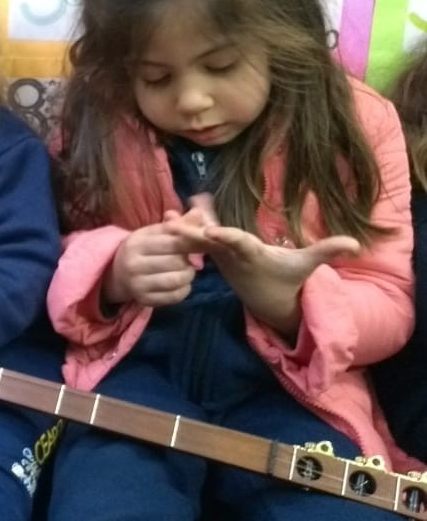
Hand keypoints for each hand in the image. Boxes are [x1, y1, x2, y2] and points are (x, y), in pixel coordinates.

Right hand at [103, 205, 209, 306]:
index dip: (192, 242)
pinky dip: (184, 290)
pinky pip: (174, 296)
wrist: (115, 273)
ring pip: (176, 280)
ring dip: (188, 275)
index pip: (173, 241)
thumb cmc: (141, 249)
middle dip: (189, 260)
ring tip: (186, 271)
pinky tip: (181, 284)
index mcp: (137, 243)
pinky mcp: (144, 300)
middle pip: (176, 262)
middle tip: (188, 259)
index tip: (202, 243)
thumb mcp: (153, 233)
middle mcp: (134, 264)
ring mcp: (137, 284)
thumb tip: (199, 213)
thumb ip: (176, 225)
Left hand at [170, 195, 359, 335]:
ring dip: (182, 232)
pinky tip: (166, 219)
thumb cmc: (288, 278)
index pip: (238, 243)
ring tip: (164, 218)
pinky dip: (184, 233)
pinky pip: (196, 243)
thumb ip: (327, 251)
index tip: (209, 231)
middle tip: (172, 224)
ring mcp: (222, 257)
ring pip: (199, 243)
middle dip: (192, 234)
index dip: (224, 236)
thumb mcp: (307, 265)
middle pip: (210, 242)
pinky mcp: (215, 256)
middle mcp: (233, 256)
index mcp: (253, 254)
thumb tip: (356, 244)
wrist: (269, 302)